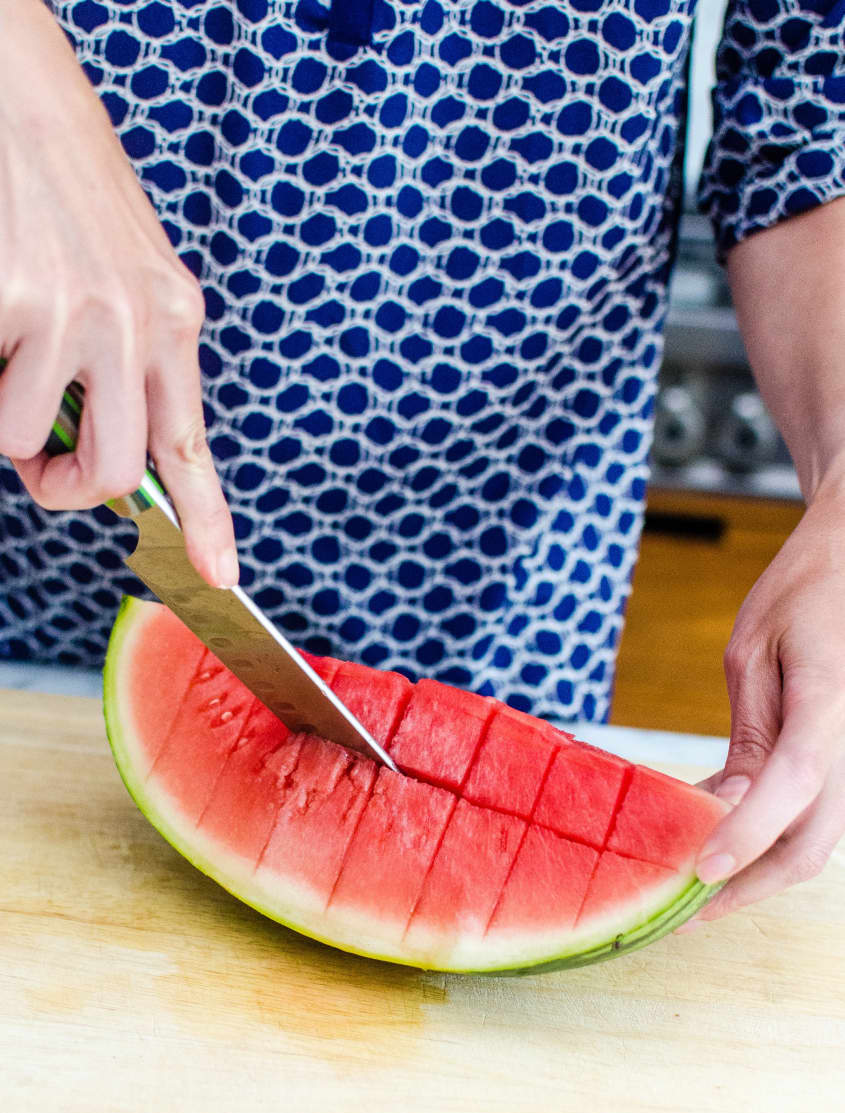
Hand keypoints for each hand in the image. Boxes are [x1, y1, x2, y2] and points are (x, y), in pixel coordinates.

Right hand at [0, 1, 237, 587]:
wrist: (19, 91)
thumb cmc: (67, 190)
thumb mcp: (128, 276)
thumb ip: (129, 360)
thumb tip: (96, 443)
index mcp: (174, 320)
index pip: (192, 444)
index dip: (209, 519)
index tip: (223, 579)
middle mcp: (137, 323)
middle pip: (113, 471)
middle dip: (65, 486)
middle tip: (37, 463)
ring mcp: (74, 313)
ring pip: (20, 434)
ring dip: (0, 407)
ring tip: (6, 332)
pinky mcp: (12, 301)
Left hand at [680, 463, 844, 929]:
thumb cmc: (801, 593)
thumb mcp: (753, 651)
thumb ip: (749, 731)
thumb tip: (725, 803)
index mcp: (831, 701)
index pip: (793, 786)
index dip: (747, 835)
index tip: (699, 870)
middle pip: (815, 841)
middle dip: (750, 883)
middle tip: (689, 907)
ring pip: (821, 838)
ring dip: (763, 869)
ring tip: (702, 884)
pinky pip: (823, 813)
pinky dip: (778, 836)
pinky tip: (732, 838)